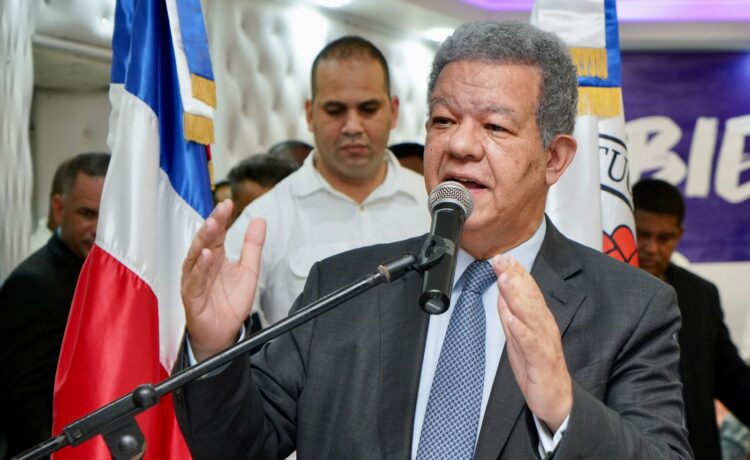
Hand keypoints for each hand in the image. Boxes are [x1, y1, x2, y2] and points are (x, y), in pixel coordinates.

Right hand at [180, 200, 265, 361]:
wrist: (224, 334)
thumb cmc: (231, 303)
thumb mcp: (249, 271)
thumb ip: (252, 247)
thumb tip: (259, 220)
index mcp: (214, 257)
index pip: (217, 233)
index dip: (221, 218)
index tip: (228, 202)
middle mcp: (202, 265)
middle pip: (204, 240)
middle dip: (212, 223)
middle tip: (221, 209)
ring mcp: (194, 280)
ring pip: (195, 256)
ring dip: (203, 240)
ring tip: (212, 225)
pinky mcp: (192, 297)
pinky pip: (195, 280)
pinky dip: (200, 267)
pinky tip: (206, 255)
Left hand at [492, 254, 571, 431]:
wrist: (556, 399)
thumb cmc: (537, 368)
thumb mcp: (519, 338)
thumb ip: (512, 316)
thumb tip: (503, 295)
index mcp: (538, 321)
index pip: (528, 292)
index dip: (516, 273)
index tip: (502, 256)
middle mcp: (543, 327)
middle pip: (530, 298)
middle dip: (515, 277)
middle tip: (502, 260)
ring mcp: (544, 343)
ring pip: (531, 316)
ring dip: (518, 296)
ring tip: (506, 279)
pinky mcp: (541, 361)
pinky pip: (531, 344)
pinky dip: (521, 330)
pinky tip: (511, 318)